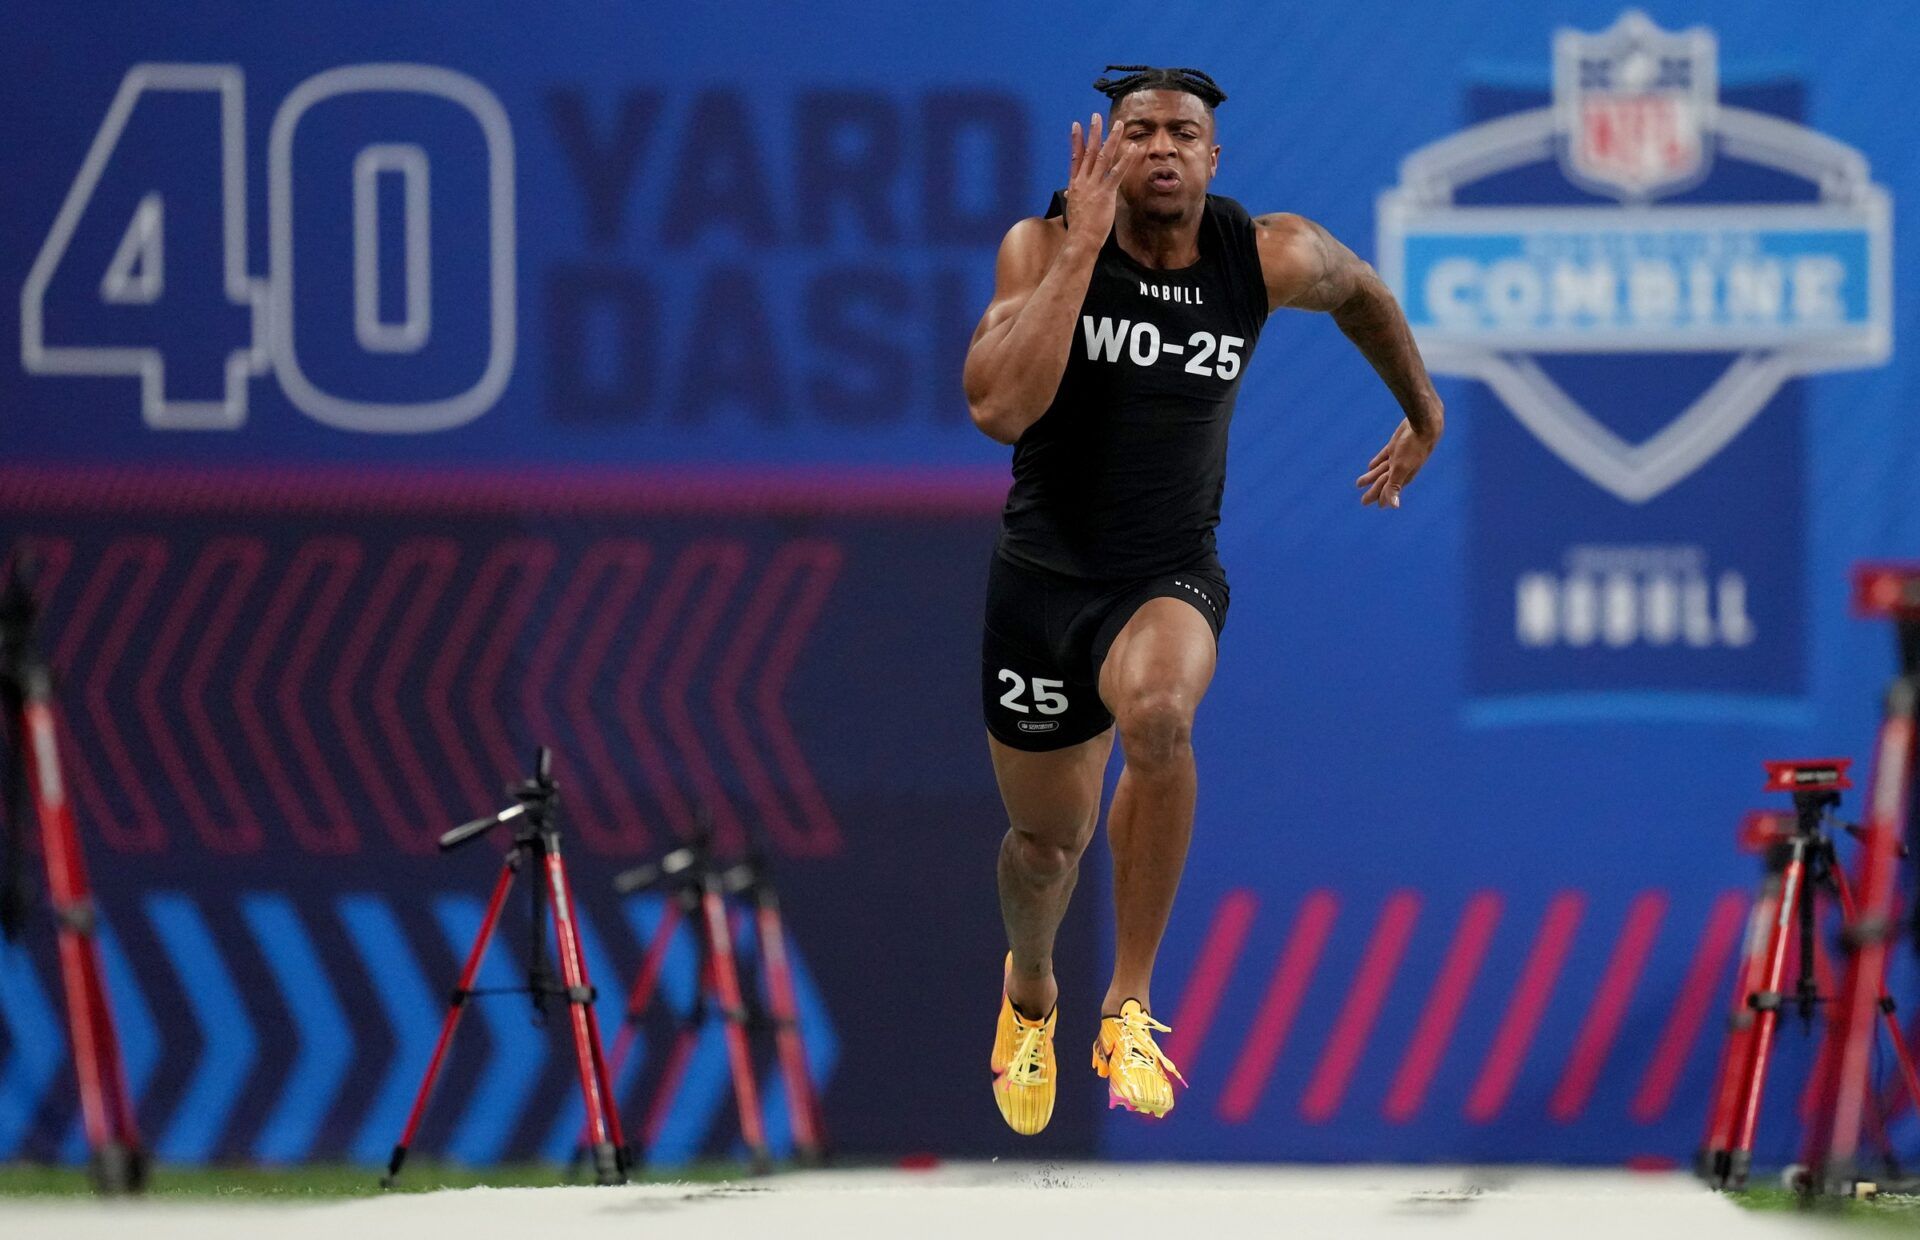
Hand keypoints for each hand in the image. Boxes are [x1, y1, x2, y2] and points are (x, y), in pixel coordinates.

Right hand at [1060, 113, 1138, 246]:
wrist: (1080, 239)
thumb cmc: (1079, 228)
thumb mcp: (1074, 208)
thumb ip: (1074, 197)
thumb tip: (1069, 195)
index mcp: (1075, 185)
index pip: (1075, 157)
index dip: (1076, 140)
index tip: (1076, 125)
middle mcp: (1083, 181)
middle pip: (1089, 152)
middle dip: (1094, 133)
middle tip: (1096, 116)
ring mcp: (1094, 186)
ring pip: (1103, 157)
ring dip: (1112, 139)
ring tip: (1118, 125)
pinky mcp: (1106, 193)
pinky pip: (1117, 172)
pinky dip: (1125, 159)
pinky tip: (1132, 148)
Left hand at [1355, 417, 1439, 508]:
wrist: (1423, 426)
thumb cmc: (1413, 448)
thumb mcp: (1401, 468)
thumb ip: (1395, 486)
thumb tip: (1394, 506)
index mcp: (1402, 476)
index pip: (1388, 490)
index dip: (1380, 497)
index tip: (1371, 505)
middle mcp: (1400, 469)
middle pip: (1383, 483)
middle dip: (1373, 492)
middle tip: (1363, 502)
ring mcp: (1397, 458)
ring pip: (1381, 471)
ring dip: (1371, 477)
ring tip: (1359, 483)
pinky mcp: (1395, 447)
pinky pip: (1383, 458)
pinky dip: (1377, 462)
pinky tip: (1370, 466)